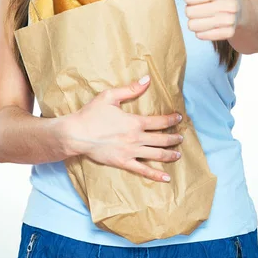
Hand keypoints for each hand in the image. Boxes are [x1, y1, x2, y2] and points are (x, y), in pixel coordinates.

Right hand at [64, 75, 183, 182]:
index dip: (172, 119)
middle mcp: (136, 138)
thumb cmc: (91, 114)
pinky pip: (143, 170)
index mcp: (135, 122)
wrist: (76, 134)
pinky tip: (166, 177)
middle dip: (174, 138)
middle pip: (162, 139)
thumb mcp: (110, 96)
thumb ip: (130, 89)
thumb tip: (147, 80)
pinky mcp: (123, 163)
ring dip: (169, 154)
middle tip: (181, 137)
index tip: (179, 117)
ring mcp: (131, 152)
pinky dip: (156, 174)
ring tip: (178, 154)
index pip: (160, 122)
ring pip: (156, 155)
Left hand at [183, 0, 240, 40]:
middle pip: (189, 12)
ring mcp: (229, 22)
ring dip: (197, 21)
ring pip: (193, 26)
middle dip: (194, 9)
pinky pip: (201, 35)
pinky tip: (213, 24)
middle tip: (205, 6)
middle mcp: (228, 6)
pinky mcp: (228, 35)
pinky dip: (204, 31)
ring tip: (208, 15)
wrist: (247, 13)